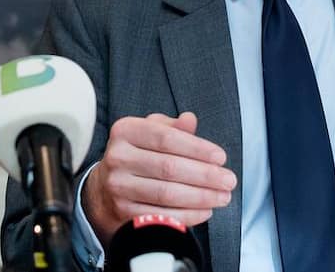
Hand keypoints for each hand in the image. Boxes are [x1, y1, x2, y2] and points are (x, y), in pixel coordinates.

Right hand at [82, 111, 236, 241]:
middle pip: (169, 167)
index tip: (221, 157)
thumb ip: (172, 127)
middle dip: (205, 175)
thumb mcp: (150, 133)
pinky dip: (189, 215)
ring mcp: (118, 186)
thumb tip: (190, 120)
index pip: (165, 138)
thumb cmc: (137, 155)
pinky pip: (162, 214)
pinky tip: (206, 210)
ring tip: (223, 196)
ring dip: (202, 197)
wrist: (106, 187)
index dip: (197, 148)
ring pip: (167, 194)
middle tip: (229, 180)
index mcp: (125, 130)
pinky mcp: (122, 211)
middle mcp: (117, 156)